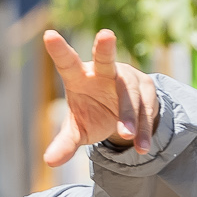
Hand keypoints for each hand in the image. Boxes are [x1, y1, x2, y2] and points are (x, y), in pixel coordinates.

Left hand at [42, 30, 160, 164]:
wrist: (124, 117)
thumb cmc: (93, 115)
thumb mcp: (78, 130)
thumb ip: (65, 143)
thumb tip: (49, 161)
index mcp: (80, 77)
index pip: (67, 63)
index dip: (59, 50)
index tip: (49, 35)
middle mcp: (104, 73)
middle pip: (105, 60)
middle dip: (105, 48)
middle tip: (105, 36)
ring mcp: (128, 78)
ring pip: (129, 94)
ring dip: (128, 115)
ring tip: (125, 136)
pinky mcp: (147, 89)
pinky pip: (146, 109)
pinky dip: (143, 129)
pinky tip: (142, 146)